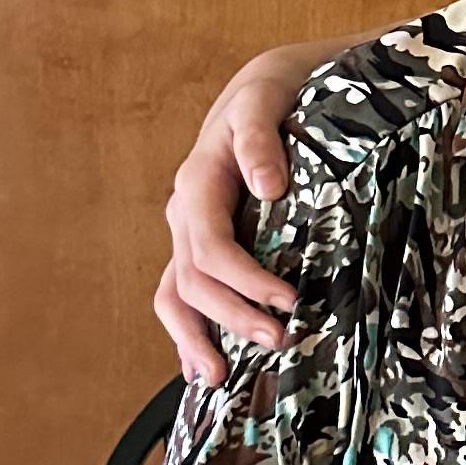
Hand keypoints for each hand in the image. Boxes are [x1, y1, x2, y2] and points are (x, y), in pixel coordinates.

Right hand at [154, 44, 322, 379]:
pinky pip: (183, 293)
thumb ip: (261, 139)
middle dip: (230, 317)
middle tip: (279, 340)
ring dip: (196, 338)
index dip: (245, 280)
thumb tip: (268, 186)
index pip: (210, 248)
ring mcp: (189, 232)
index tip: (289, 301)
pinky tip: (199, 364)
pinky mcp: (202, 244)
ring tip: (221, 376)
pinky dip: (188, 331)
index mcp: (198, 183)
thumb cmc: (272, 93)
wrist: (265, 87)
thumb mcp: (266, 100)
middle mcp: (186, 213)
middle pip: (193, 280)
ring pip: (176, 295)